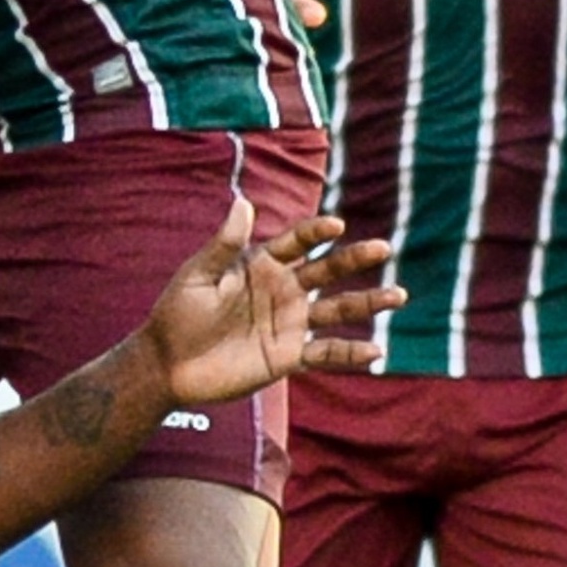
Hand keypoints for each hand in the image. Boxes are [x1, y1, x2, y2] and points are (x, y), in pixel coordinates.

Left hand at [144, 204, 403, 407]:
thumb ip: (224, 245)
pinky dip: (350, 353)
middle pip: (327, 271)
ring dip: (367, 302)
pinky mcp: (289, 355)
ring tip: (398, 296)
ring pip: (337, 310)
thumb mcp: (198, 276)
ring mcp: (289, 323)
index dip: (316, 232)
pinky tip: (375, 353)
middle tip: (383, 248)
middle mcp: (282, 290)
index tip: (336, 225)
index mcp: (261, 264)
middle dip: (355, 259)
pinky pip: (326, 353)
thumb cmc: (178, 313)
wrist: (168, 363)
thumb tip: (243, 202)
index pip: (297, 242)